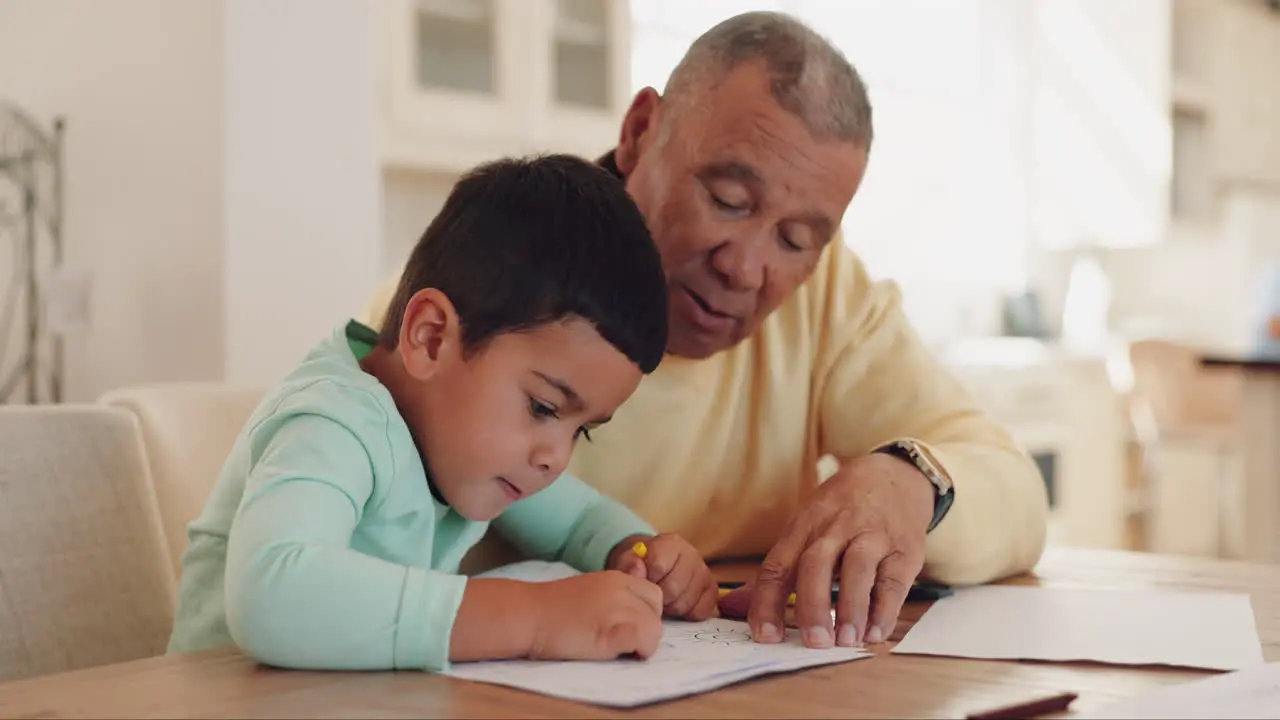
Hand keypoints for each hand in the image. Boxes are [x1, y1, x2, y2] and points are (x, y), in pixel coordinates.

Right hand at [526, 571, 663, 660]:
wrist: (526, 614)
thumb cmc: (549, 609)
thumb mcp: (588, 592)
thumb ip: (612, 598)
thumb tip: (632, 619)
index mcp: (615, 578)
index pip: (652, 595)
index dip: (646, 614)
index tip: (629, 627)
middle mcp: (620, 589)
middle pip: (656, 611)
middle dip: (648, 629)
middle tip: (624, 642)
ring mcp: (616, 608)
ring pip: (654, 628)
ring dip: (643, 644)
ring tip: (618, 650)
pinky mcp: (610, 631)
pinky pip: (643, 638)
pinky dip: (638, 649)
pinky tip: (618, 652)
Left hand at [609, 533, 718, 619]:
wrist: (656, 567)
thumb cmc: (642, 565)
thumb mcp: (630, 560)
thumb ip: (629, 564)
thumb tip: (636, 572)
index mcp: (670, 543)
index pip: (658, 566)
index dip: (647, 580)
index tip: (644, 581)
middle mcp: (692, 554)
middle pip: (673, 588)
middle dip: (658, 598)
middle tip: (652, 595)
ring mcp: (704, 572)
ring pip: (686, 603)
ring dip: (671, 608)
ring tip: (664, 600)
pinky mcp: (712, 590)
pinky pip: (701, 611)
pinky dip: (687, 614)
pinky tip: (678, 605)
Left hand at [745, 453, 933, 647]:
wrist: (894, 476)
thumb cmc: (840, 511)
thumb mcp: (805, 527)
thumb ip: (775, 571)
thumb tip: (732, 607)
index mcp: (804, 526)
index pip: (778, 565)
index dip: (768, 601)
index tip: (765, 636)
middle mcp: (835, 528)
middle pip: (816, 564)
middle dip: (812, 604)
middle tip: (812, 642)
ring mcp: (872, 536)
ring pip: (858, 568)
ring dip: (850, 607)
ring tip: (845, 641)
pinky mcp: (904, 549)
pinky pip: (893, 580)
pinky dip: (884, 609)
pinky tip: (875, 633)